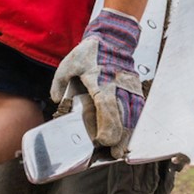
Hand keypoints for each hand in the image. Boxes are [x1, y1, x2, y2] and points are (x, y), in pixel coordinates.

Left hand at [51, 9, 143, 157]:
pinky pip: (138, 109)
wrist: (113, 39)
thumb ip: (60, 81)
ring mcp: (130, 89)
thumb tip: (55, 99)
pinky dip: (135, 122)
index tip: (101, 141)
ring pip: (133, 116)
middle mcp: (119, 89)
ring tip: (123, 149)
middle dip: (120, 139)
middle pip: (124, 118)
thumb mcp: (69, 63)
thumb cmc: (91, 52)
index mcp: (103, 84)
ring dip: (129, 134)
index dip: (107, 129)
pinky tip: (131, 133)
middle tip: (115, 154)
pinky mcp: (135, 89)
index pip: (108, 111)